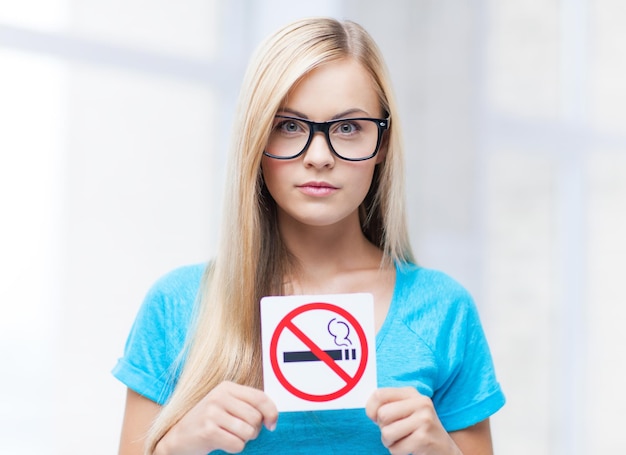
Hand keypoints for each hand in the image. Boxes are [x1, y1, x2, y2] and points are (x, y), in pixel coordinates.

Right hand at [155, 381, 277, 454]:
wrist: (179, 437)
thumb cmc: (209, 422)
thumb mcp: (227, 406)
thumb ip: (248, 405)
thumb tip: (273, 418)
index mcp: (227, 387)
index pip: (260, 397)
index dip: (272, 413)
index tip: (272, 425)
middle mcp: (219, 396)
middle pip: (255, 417)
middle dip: (254, 430)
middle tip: (241, 432)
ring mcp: (212, 412)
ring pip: (248, 432)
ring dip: (244, 440)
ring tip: (230, 436)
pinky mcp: (207, 430)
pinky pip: (237, 444)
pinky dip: (234, 448)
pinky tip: (222, 443)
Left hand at [366, 387, 460, 454]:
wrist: (444, 450)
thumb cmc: (417, 430)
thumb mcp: (404, 411)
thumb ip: (387, 406)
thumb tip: (370, 412)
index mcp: (412, 393)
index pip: (379, 395)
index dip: (371, 409)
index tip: (376, 418)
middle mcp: (421, 403)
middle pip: (382, 415)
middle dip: (383, 428)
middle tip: (396, 432)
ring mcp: (424, 420)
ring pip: (387, 433)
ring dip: (390, 443)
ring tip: (403, 440)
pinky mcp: (424, 438)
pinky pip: (395, 449)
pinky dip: (398, 452)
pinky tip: (410, 448)